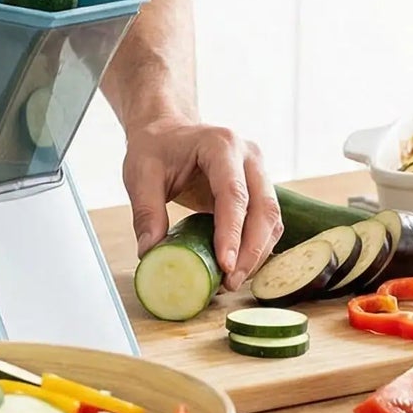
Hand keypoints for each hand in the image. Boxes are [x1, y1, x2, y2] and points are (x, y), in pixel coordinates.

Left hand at [122, 118, 281, 290]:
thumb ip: (146, 212)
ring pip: (271, 218)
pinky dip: (257, 247)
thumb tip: (151, 254)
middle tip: (230, 282)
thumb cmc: (155, 147)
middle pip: (263, 208)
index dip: (231, 231)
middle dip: (250, 250)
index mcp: (220, 144)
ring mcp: (258, 171)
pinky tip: (238, 267)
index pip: (233, 193)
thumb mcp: (140, 174)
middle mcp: (248, 155)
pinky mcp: (259, 189)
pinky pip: (267, 223)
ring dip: (257, 253)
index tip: (225, 265)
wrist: (168, 130)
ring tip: (231, 281)